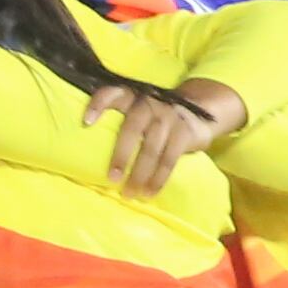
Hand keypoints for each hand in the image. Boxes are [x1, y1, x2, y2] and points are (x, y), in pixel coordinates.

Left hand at [82, 79, 242, 196]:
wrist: (201, 107)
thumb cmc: (157, 116)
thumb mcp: (140, 109)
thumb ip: (121, 119)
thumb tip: (90, 149)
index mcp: (133, 97)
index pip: (113, 94)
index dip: (98, 104)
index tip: (86, 122)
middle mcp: (149, 104)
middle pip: (131, 130)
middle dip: (120, 157)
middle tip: (112, 179)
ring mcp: (168, 117)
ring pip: (151, 150)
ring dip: (139, 175)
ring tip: (129, 193)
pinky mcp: (184, 132)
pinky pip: (169, 160)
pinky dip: (158, 179)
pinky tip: (149, 192)